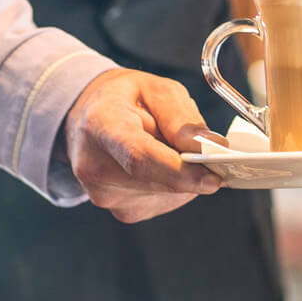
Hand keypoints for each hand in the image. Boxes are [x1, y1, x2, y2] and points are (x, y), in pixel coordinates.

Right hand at [63, 69, 222, 223]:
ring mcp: (106, 195)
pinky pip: (165, 201)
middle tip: (212, 156)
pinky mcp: (122, 211)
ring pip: (168, 194)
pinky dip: (175, 186)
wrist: (87, 120)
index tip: (213, 178)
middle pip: (157, 181)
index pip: (139, 158)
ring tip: (168, 149)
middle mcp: (95, 167)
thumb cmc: (121, 101)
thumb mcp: (155, 89)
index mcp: (100, 126)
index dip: (179, 172)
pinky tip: (162, 166)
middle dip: (193, 172)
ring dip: (183, 176)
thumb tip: (209, 147)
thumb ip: (182, 117)